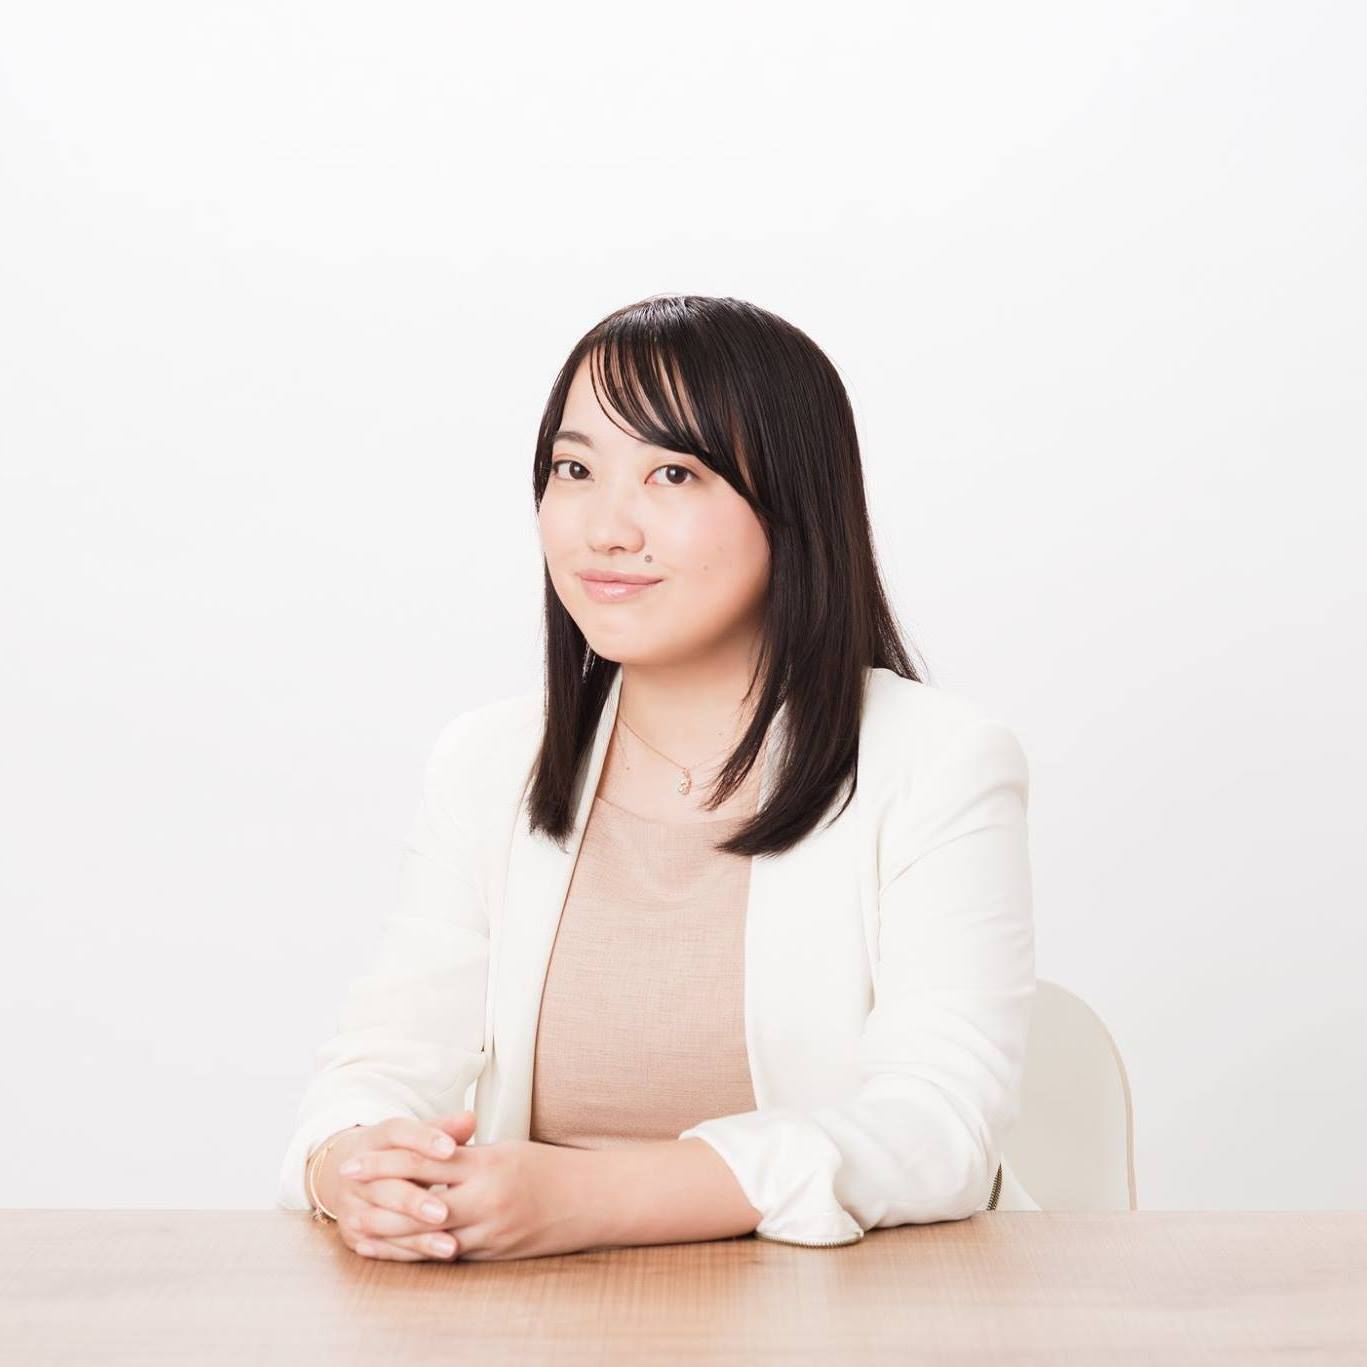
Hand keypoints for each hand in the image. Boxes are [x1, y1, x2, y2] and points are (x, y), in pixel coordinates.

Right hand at [314, 1111, 476, 1261]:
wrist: (349, 1171)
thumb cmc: (399, 1151)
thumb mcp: (417, 1135)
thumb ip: (444, 1129)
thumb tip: (471, 1119)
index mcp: (376, 1138)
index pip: (398, 1134)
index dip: (424, 1140)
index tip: (451, 1148)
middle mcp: (357, 1173)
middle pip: (387, 1186)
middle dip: (415, 1201)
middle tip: (444, 1212)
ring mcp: (352, 1205)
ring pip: (382, 1223)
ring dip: (416, 1236)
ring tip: (450, 1246)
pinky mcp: (352, 1234)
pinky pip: (382, 1247)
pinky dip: (409, 1253)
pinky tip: (435, 1257)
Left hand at [340, 1130, 600, 1261]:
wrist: (591, 1199)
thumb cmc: (546, 1168)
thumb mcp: (505, 1150)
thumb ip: (464, 1155)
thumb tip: (425, 1154)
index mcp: (487, 1163)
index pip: (425, 1160)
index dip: (386, 1160)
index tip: (356, 1159)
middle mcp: (486, 1198)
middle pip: (419, 1200)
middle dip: (379, 1195)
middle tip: (346, 1189)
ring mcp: (491, 1231)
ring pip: (428, 1236)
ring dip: (391, 1232)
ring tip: (359, 1227)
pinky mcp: (495, 1255)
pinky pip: (449, 1256)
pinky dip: (419, 1254)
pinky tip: (397, 1252)